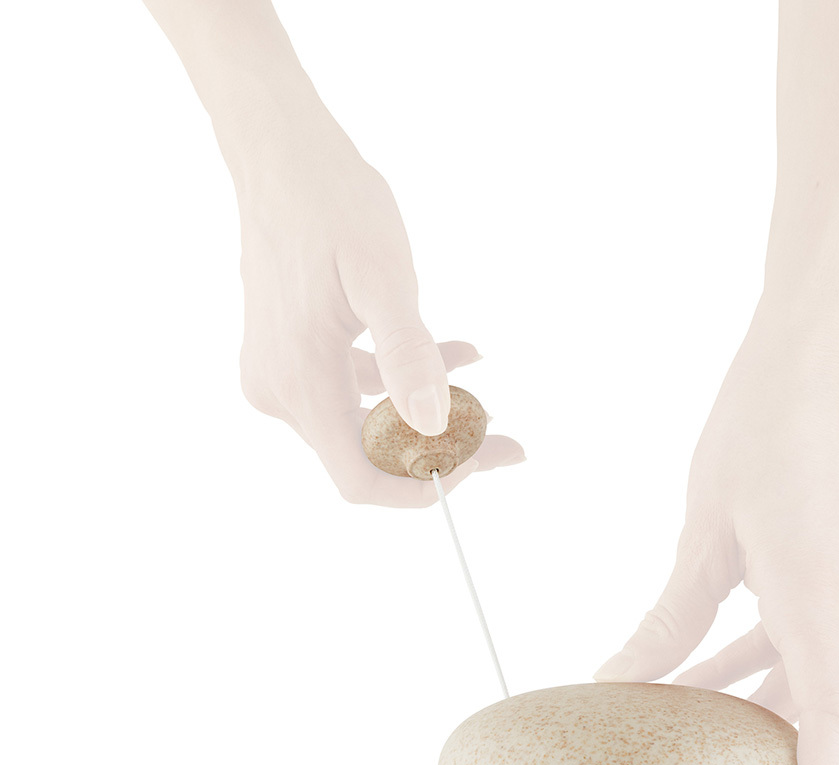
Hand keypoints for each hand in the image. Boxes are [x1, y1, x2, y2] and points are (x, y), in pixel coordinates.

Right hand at [234, 130, 522, 505]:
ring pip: (367, 424)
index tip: (475, 464)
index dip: (419, 485)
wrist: (280, 153)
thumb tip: (434, 424)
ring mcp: (281, 377)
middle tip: (508, 442)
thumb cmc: (332, 202)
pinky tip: (458, 356)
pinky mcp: (291, 357)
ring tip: (488, 398)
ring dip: (430, 416)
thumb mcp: (382, 276)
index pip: (361, 479)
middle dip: (440, 451)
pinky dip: (404, 383)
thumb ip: (407, 354)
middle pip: (368, 456)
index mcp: (301, 380)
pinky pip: (355, 389)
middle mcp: (281, 392)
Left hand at [595, 315, 838, 764]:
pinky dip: (768, 687)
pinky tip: (710, 695)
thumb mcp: (705, 539)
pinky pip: (810, 658)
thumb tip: (615, 684)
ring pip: (828, 702)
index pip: (835, 733)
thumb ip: (669, 623)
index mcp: (826, 609)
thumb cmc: (761, 436)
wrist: (811, 365)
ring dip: (789, 750)